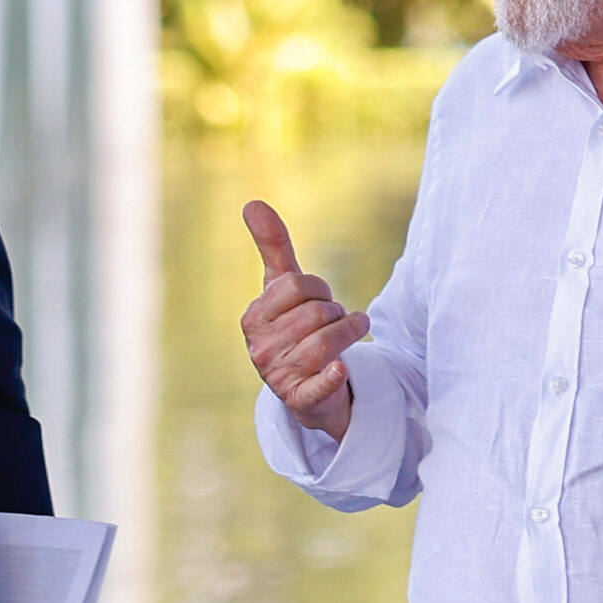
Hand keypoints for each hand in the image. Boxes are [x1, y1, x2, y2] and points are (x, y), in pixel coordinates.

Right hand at [238, 199, 367, 439]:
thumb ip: (271, 246)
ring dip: (349, 334)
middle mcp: (260, 347)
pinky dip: (332, 376)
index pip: (297, 285)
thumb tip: (251, 202)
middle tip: (335, 323)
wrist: (307, 386)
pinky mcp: (301, 401)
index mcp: (253, 317)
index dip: (320, 289)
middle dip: (336, 313)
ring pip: (327, 342)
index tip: (321, 301)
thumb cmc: (294, 328)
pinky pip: (319, 384)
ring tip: (351, 336)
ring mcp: (278, 376)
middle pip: (316, 312)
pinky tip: (340, 370)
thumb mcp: (282, 288)